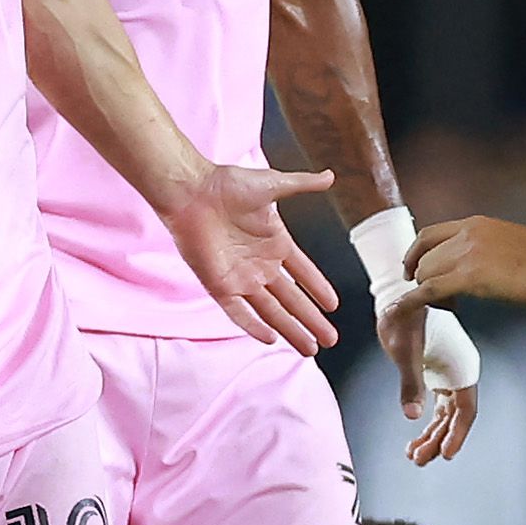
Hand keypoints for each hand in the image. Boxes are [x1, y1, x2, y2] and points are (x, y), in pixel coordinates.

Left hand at [164, 163, 339, 355]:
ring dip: (291, 330)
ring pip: (271, 311)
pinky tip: (271, 338)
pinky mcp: (220, 285)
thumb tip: (330, 176)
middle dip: (311, 321)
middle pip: (292, 300)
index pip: (303, 273)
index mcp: (275, 243)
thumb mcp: (273, 184)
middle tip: (330, 340)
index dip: (318, 288)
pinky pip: (239, 311)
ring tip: (310, 348)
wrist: (192, 192)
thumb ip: (303, 184)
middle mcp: (261, 265)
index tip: (333, 305)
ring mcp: (241, 277)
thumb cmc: (228, 185)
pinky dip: (254, 325)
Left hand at [380, 294, 481, 465]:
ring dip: (432, 435)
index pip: (465, 410)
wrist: (397, 296)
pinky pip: (437, 406)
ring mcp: (448, 375)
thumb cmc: (405, 318)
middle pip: (455, 417)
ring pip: (445, 415)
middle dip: (438, 440)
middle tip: (419, 460)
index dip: (457, 435)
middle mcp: (459, 374)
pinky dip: (427, 422)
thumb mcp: (406, 352)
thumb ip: (410, 384)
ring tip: (413, 455)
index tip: (445, 454)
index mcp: (461, 368)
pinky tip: (415, 436)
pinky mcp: (436, 374)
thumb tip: (412, 415)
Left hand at [407, 214, 525, 310]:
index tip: (412, 271)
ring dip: (426, 293)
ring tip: (446, 306)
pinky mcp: (470, 276)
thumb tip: (468, 268)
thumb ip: (482, 249)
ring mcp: (466, 254)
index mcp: (474, 224)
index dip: (414, 255)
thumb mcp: (505, 242)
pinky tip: (401, 311)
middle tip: (437, 299)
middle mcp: (465, 234)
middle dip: (422, 279)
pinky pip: (429, 290)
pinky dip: (411, 302)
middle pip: (423, 258)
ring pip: (425, 274)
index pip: (428, 235)